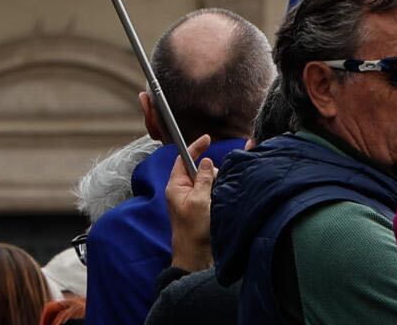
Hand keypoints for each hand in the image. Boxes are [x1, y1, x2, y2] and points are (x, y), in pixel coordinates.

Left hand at [165, 133, 218, 270]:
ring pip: (208, 181)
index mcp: (176, 186)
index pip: (183, 159)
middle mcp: (183, 191)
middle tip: (215, 186)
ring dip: (216, 185)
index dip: (195, 148)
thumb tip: (206, 161)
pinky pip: (212, 192)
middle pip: (200, 169)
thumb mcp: (199, 200)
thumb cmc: (193, 231)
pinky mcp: (202, 208)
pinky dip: (218, 193)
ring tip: (217, 200)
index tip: (207, 138)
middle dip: (211, 172)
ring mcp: (192, 200)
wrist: (196, 257)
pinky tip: (221, 202)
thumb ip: (203, 178)